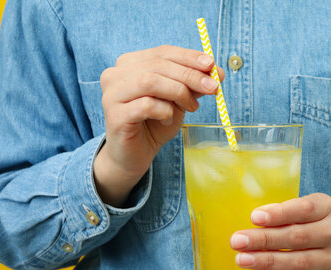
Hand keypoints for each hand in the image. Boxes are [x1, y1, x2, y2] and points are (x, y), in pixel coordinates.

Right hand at [94, 45, 224, 205]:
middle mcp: (115, 74)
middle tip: (212, 87)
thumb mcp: (179, 100)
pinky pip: (146, 105)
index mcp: (130, 63)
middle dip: (190, 75)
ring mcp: (112, 94)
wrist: (135, 155)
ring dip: (179, 92)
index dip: (189, 57)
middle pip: (158, 65)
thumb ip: (193, 84)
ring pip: (150, 81)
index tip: (211, 65)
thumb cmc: (155, 124)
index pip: (163, 52)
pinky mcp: (115, 115)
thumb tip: (218, 72)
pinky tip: (168, 120)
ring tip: (191, 107)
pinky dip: (164, 111)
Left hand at [230, 193, 330, 269]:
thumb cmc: (315, 227)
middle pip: (297, 237)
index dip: (279, 214)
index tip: (255, 217)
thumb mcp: (307, 212)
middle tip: (238, 241)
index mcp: (326, 208)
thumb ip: (285, 213)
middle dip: (264, 239)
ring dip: (267, 261)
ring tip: (243, 259)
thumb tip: (255, 219)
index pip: (304, 209)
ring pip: (298, 261)